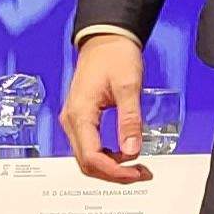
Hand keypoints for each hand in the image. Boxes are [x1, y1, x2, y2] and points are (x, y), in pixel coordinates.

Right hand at [63, 31, 152, 183]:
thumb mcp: (128, 86)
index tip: (137, 173)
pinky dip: (107, 156)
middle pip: (86, 163)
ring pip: (87, 157)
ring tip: (136, 166)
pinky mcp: (81, 118)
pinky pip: (90, 146)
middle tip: (141, 173)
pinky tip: (125, 153)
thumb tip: (132, 149)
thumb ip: (130, 119)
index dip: (115, 171)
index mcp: (79, 114)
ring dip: (110, 166)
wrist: (105, 39)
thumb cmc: (114, 56)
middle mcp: (72, 120)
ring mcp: (74, 120)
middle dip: (113, 173)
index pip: (91, 157)